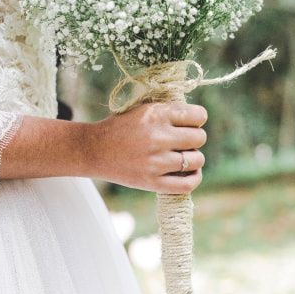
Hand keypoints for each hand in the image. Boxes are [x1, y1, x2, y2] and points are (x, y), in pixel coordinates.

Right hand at [88, 102, 207, 193]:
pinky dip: (194, 178)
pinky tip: (189, 172)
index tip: (189, 124)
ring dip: (194, 158)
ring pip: (197, 160)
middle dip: (195, 138)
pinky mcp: (153, 182)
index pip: (198, 116)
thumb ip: (170, 111)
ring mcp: (156, 161)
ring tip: (182, 156)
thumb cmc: (122, 127)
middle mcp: (158, 137)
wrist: (94, 149)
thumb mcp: (144, 109)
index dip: (197, 120)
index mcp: (157, 114)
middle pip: (199, 138)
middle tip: (183, 141)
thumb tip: (199, 119)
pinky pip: (187, 184)